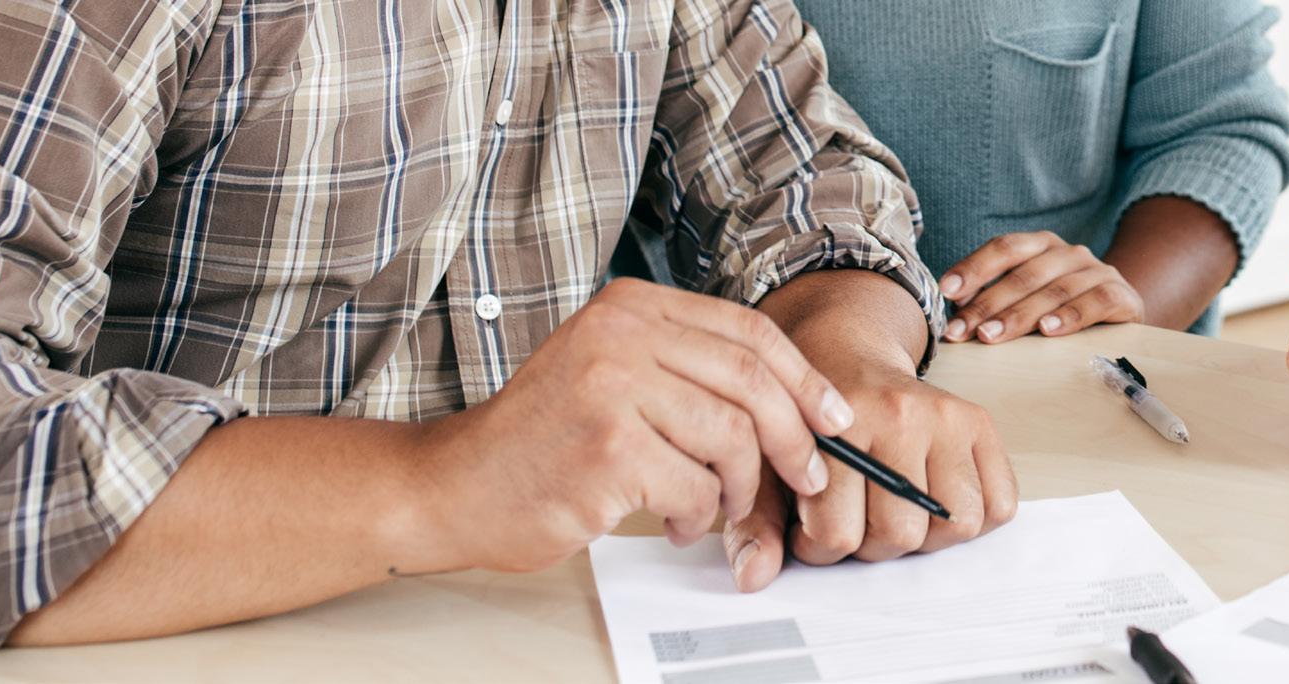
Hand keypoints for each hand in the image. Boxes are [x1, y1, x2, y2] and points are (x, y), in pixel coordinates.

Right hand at [409, 278, 848, 573]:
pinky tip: (671, 521)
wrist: (455, 486)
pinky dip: (697, 516)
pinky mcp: (609, 448)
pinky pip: (696, 488)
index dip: (804, 378)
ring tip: (710, 506)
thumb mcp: (612, 374)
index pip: (748, 331)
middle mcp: (620, 335)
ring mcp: (612, 388)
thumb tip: (796, 400)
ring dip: (737, 488)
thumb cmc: (541, 441)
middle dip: (793, 437)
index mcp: (629, 307)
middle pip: (752, 381)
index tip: (832, 418)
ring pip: (732, 439)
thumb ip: (686, 370)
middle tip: (804, 476)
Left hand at [716, 358, 1018, 590]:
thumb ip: (756, 523)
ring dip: (926, 535)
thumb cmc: (810, 417)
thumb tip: (754, 576)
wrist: (845, 352)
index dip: (820, 548)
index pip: (837, 532)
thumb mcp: (771, 462)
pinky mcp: (980, 423)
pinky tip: (936, 498)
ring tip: (897, 508)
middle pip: (900, 534)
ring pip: (956, 525)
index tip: (813, 528)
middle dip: (874, 544)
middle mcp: (900, 415)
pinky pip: (999, 504)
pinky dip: (973, 516)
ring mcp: (947, 417)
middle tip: (857, 516)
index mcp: (840, 424)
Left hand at [940, 231, 1144, 342]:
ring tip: (993, 335)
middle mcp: (1068, 253)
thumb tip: (955, 309)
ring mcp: (1097, 272)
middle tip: (961, 331)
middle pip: (1023, 274)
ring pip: (1054, 290)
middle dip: (987, 304)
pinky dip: (1070, 316)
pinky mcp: (1122, 295)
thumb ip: (995, 298)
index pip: (1004, 248)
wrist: (1123, 315)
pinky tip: (1048, 330)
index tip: (947, 291)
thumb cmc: (1063, 308)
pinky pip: (1095, 302)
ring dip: (1019, 315)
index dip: (974, 267)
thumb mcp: (1028, 298)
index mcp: (1041, 246)